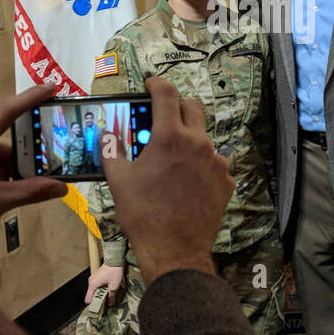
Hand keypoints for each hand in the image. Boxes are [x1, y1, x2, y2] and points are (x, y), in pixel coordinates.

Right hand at [85, 263, 125, 305]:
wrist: (115, 259)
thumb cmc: (114, 271)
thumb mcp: (114, 286)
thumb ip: (111, 297)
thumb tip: (110, 304)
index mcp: (93, 284)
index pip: (88, 299)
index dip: (93, 304)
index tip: (99, 308)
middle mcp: (91, 281)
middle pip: (92, 295)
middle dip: (99, 299)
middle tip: (106, 301)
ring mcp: (94, 278)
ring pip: (95, 290)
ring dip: (101, 293)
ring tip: (109, 294)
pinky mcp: (97, 276)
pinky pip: (97, 285)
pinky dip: (102, 288)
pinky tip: (108, 287)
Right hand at [100, 76, 232, 285]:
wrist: (174, 251)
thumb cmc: (143, 214)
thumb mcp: (119, 180)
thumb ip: (112, 151)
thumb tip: (107, 135)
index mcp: (170, 136)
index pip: (166, 94)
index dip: (156, 83)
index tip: (150, 84)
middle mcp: (198, 143)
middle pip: (192, 107)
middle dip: (176, 105)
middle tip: (161, 115)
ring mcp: (217, 162)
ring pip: (203, 137)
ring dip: (188, 138)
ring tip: (172, 157)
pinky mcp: (226, 181)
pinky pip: (213, 163)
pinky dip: (200, 164)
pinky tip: (187, 181)